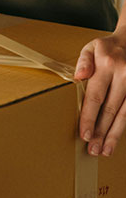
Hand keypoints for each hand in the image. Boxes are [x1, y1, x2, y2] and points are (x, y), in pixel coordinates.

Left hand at [74, 32, 125, 156]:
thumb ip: (83, 61)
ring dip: (114, 135)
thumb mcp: (91, 47)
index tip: (83, 134)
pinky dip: (123, 127)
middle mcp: (124, 76)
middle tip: (93, 149)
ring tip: (104, 150)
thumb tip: (78, 77)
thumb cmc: (107, 48)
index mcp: (108, 65)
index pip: (96, 95)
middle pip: (111, 109)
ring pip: (125, 115)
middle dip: (101, 131)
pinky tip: (115, 138)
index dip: (89, 116)